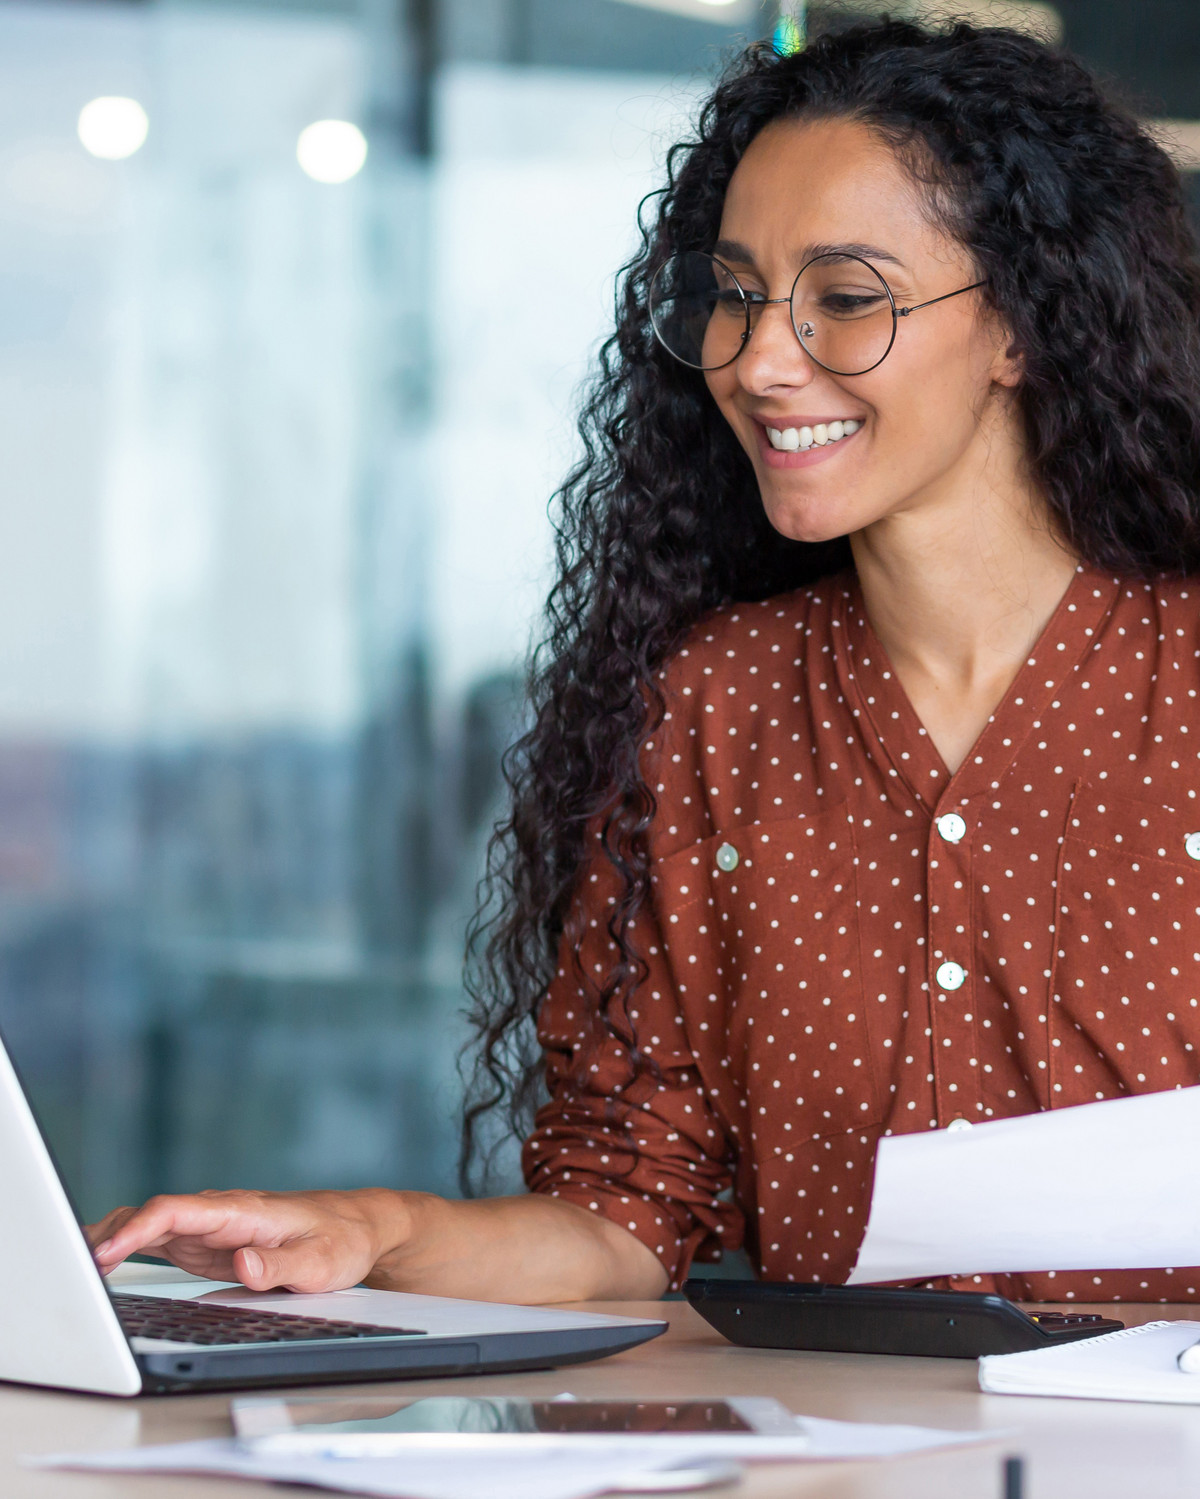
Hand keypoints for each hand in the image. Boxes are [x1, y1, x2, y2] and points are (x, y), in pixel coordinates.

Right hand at [86, 1188, 408, 1293]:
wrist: (359, 1226)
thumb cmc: (342, 1240)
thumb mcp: (322, 1264)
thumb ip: (281, 1267)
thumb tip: (242, 1264)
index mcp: (245, 1210)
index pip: (180, 1210)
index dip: (139, 1228)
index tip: (108, 1251)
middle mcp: (222, 1213)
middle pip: (155, 1214)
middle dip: (113, 1234)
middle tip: (80, 1268)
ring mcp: (213, 1226)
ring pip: (152, 1224)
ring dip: (114, 1239)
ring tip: (79, 1266)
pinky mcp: (211, 1242)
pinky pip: (161, 1239)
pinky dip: (129, 1246)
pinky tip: (105, 1260)